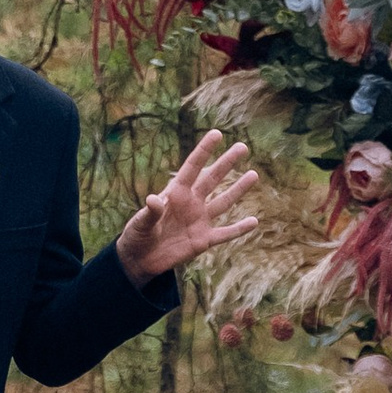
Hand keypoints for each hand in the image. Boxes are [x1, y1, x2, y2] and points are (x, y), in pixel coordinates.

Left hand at [117, 131, 260, 287]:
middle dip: (227, 163)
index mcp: (175, 193)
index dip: (204, 150)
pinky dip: (239, 229)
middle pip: (212, 179)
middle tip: (242, 147)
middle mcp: (191, 203)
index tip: (217, 133)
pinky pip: (225, 234)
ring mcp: (199, 221)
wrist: (140, 259)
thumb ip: (150, 212)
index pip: (192, 168)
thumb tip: (153, 199)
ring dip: (238, 190)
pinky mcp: (203, 240)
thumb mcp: (140, 223)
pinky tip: (254, 222)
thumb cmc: (137, 235)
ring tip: (253, 174)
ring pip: (223, 202)